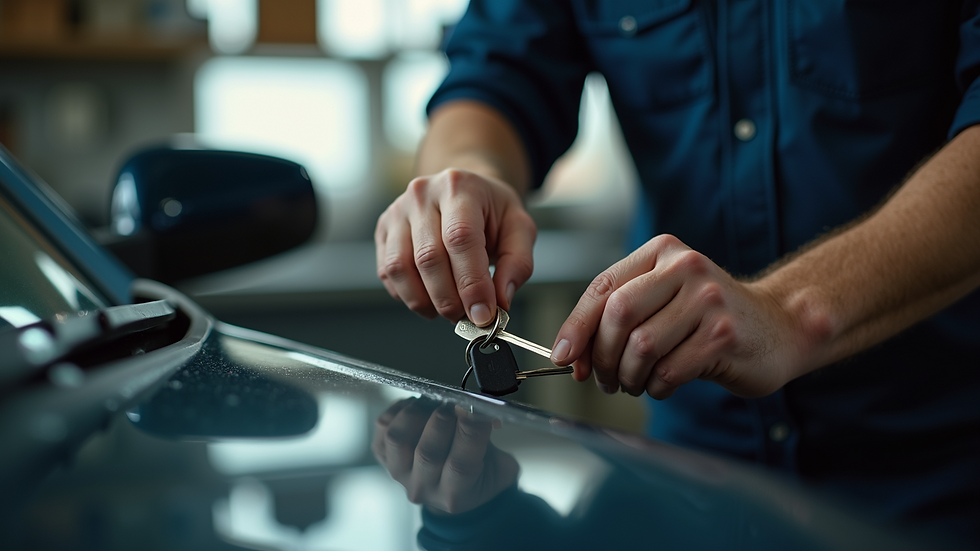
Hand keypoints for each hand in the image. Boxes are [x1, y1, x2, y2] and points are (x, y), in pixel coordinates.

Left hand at [372, 398, 518, 513]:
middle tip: (457, 403)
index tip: (478, 408)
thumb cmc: (481, 472)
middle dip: (444, 419)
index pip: (461, 465)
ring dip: (418, 413)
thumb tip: (481, 407)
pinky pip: (383, 426)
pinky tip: (418, 407)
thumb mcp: (500, 465)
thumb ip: (491, 441)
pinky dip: (399, 409)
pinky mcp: (383, 456)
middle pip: (427, 453)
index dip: (470, 431)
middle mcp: (423, 488)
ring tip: (435, 404)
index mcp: (455, 496)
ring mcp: (399, 473)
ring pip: (399, 438)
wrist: (455, 487)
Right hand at [375, 169, 536, 325]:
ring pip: (400, 268)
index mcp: (459, 187)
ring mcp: (397, 212)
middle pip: (428, 258)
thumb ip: (517, 264)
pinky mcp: (383, 231)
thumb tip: (501, 301)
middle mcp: (422, 194)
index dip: (471, 283)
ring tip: (450, 309)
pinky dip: (408, 296)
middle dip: (450, 299)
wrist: (463, 192)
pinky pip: (387, 273)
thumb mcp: (519, 228)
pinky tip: (430, 297)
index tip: (483, 314)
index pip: (461, 238)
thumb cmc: (491, 211)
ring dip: (426, 301)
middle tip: (469, 317)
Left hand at [551, 235, 814, 399]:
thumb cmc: (709, 318)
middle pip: (617, 315)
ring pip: (641, 346)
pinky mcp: (723, 335)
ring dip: (628, 376)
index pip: (603, 287)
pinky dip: (656, 386)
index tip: (564, 357)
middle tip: (604, 378)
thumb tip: (570, 353)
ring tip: (634, 383)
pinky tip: (663, 384)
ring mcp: (708, 300)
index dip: (576, 327)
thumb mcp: (663, 299)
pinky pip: (668, 370)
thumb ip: (618, 316)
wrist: (779, 326)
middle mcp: (686, 267)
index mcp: (663, 252)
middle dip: (602, 355)